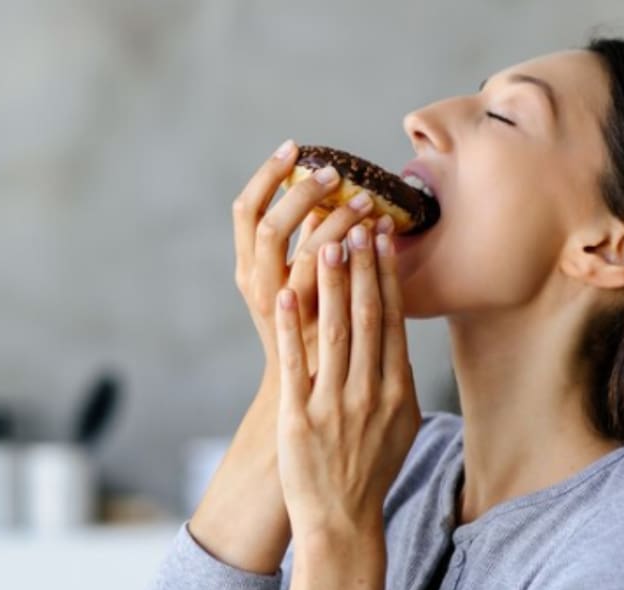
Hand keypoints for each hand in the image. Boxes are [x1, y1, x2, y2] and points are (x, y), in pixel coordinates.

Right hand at [232, 139, 391, 385]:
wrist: (304, 408)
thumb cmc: (305, 345)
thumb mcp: (294, 294)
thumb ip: (305, 249)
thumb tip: (327, 194)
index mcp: (248, 273)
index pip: (245, 212)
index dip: (266, 176)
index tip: (294, 147)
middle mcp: (258, 290)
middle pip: (270, 227)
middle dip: (302, 193)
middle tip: (335, 172)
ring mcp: (284, 315)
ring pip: (307, 256)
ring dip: (337, 221)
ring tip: (368, 201)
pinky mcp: (313, 334)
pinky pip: (334, 289)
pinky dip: (355, 260)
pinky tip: (378, 239)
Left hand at [273, 222, 421, 546]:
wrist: (343, 521)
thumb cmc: (370, 471)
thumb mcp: (399, 426)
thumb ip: (400, 382)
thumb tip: (399, 342)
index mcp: (395, 390)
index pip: (391, 321)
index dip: (387, 276)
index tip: (383, 238)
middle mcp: (369, 392)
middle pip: (366, 316)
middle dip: (362, 266)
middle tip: (357, 221)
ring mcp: (335, 405)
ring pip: (334, 332)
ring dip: (330, 284)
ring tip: (325, 242)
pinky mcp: (300, 419)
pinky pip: (296, 364)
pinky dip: (291, 328)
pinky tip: (286, 294)